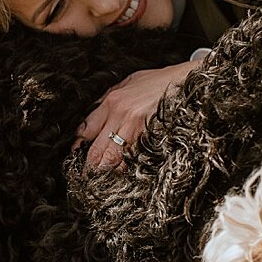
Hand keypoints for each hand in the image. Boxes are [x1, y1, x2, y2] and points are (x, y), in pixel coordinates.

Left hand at [76, 61, 197, 167]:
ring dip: (104, 171)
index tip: (76, 153)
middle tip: (85, 175)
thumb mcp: (128, 82)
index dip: (79, 145)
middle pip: (96, 148)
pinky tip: (121, 174)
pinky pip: (132, 158)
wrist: (185, 80)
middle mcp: (120, 114)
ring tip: (99, 180)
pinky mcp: (150, 135)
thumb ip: (109, 98)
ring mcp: (135, 126)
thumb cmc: (158, 81)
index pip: (85, 129)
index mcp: (111, 101)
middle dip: (89, 165)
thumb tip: (93, 112)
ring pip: (111, 157)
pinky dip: (126, 169)